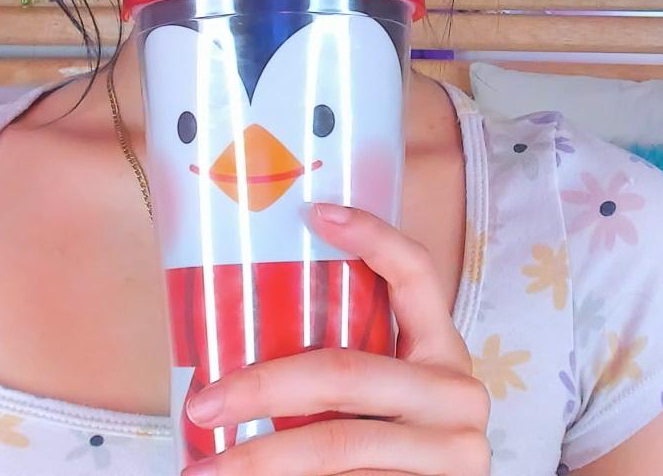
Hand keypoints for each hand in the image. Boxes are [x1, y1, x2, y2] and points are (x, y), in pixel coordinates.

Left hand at [179, 201, 490, 475]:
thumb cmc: (392, 457)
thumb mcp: (382, 404)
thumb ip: (344, 370)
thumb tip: (232, 351)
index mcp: (444, 351)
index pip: (417, 275)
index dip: (372, 237)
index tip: (314, 212)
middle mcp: (459, 392)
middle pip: (346, 370)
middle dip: (262, 388)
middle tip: (203, 405)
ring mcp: (453, 448)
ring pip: (336, 442)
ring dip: (259, 459)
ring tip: (205, 472)